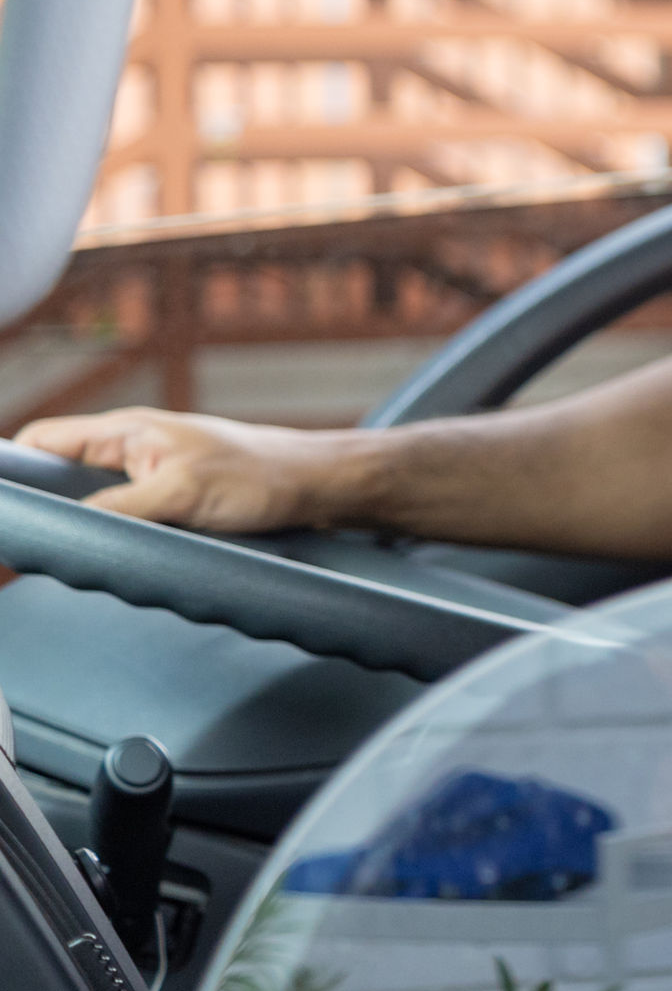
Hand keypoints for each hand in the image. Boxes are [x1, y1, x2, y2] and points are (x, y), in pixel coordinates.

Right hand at [12, 409, 364, 534]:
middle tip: (33, 545)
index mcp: (126, 433)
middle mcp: (133, 450)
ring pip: (92, 501)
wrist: (320, 486)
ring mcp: (152, 476)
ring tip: (70, 555)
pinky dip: (115, 534)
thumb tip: (68, 525)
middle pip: (61, 476)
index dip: (14, 469)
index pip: (44, 441)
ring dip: (82, 524)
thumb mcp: (182, 495)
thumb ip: (119, 508)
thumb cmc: (263, 477)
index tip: (6, 508)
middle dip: (45, 507)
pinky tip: (115, 557)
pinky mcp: (173, 500)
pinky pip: (125, 517)